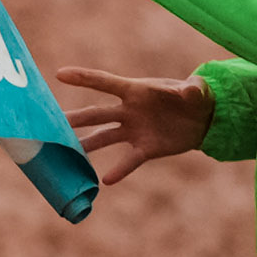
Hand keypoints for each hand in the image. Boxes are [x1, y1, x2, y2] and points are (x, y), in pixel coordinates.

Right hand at [51, 66, 214, 188]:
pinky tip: (105, 181)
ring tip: (67, 153)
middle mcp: (129, 110)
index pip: (105, 82)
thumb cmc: (196, 96)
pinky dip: (119, 170)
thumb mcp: (197, 90)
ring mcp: (134, 130)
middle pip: (96, 114)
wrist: (205, 119)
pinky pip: (128, 160)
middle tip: (50, 124)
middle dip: (74, 119)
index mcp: (136, 90)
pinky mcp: (145, 148)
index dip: (84, 78)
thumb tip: (188, 91)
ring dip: (85, 145)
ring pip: (104, 137)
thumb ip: (192, 89)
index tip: (60, 74)